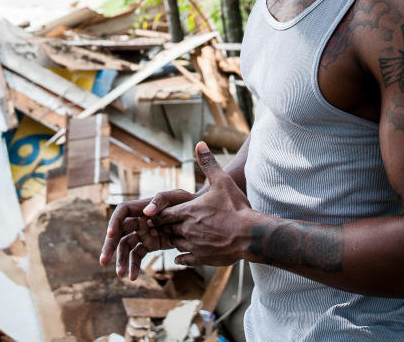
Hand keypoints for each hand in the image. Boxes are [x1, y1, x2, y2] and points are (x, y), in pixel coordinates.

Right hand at [99, 187, 195, 279]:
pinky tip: (133, 277)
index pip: (122, 212)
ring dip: (121, 261)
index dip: (114, 222)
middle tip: (103, 261)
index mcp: (142, 207)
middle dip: (109, 246)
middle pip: (119, 233)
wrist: (199, 217)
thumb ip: (161, 201)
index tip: (110, 235)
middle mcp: (139, 220)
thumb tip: (146, 212)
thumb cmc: (187, 202)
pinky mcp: (149, 245)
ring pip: (126, 247)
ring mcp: (143, 233)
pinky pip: (137, 256)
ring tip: (121, 274)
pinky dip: (134, 266)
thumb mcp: (176, 197)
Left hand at [152, 141, 257, 266]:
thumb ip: (208, 163)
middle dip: (162, 227)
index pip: (164, 214)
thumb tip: (200, 144)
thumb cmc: (236, 207)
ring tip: (170, 237)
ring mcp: (194, 245)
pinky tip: (181, 257)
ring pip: (175, 244)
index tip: (154, 213)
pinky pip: (185, 259)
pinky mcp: (202, 258)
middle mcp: (187, 229)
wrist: (250, 235)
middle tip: (156, 226)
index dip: (158, 213)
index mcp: (188, 211)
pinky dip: (181, 258)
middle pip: (166, 229)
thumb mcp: (222, 181)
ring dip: (172, 240)